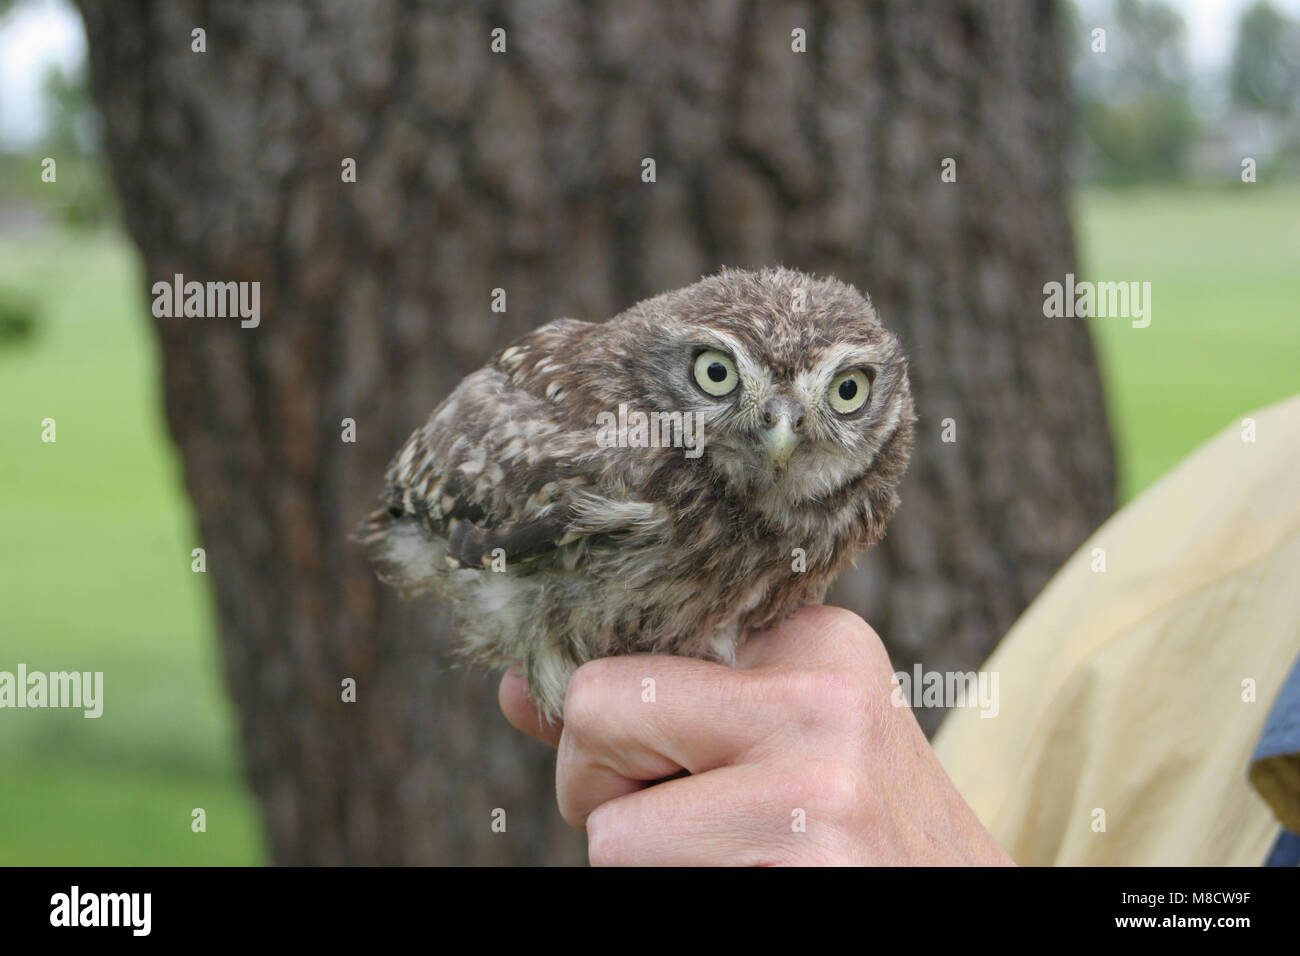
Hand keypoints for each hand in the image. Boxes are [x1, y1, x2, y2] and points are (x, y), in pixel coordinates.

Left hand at [499, 605, 1013, 865]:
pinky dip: (675, 900)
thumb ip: (646, 710)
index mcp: (813, 637)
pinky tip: (763, 887)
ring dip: (648, 866)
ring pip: (608, 835)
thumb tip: (515, 691)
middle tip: (695, 827)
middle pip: (596, 713)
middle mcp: (819, 693)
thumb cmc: (847, 833)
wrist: (964, 909)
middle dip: (608, 793)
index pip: (622, 647)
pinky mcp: (810, 862)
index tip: (664, 764)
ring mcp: (819, 784)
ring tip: (741, 862)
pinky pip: (643, 887)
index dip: (611, 726)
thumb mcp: (771, 743)